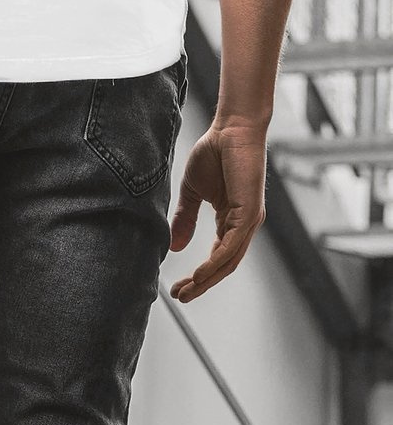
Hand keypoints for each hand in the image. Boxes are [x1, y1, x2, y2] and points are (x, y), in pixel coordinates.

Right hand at [168, 121, 266, 301]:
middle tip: (181, 297)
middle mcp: (243, 225)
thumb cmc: (216, 152)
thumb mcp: (192, 192)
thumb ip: (184, 219)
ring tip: (187, 292)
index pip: (216, 258)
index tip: (178, 289)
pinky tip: (199, 274)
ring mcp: (249, 220)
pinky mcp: (250, 213)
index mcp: (231, 221)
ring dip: (207, 280)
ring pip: (228, 262)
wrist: (232, 127)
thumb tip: (174, 247)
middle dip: (201, 285)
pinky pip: (231, 247)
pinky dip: (215, 263)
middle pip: (223, 267)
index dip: (198, 277)